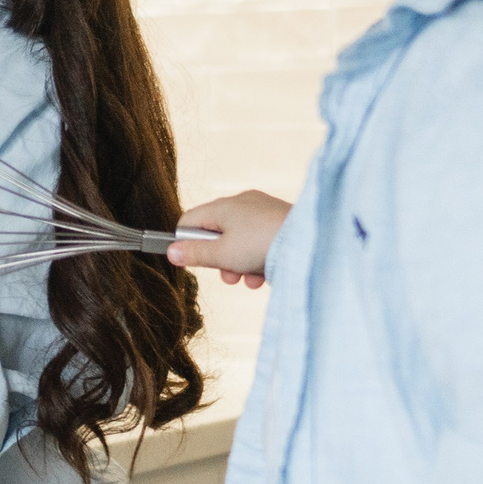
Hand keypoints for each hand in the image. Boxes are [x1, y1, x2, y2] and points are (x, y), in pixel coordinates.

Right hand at [163, 189, 289, 286]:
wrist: (311, 243)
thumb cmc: (263, 245)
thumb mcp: (223, 255)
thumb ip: (195, 254)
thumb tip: (171, 252)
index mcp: (223, 206)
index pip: (189, 221)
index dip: (186, 243)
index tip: (193, 262)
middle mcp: (242, 203)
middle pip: (216, 233)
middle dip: (219, 259)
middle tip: (228, 277)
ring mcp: (263, 211)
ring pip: (238, 239)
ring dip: (238, 263)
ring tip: (248, 280)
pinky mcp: (280, 221)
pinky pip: (259, 240)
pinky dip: (257, 258)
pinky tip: (264, 275)